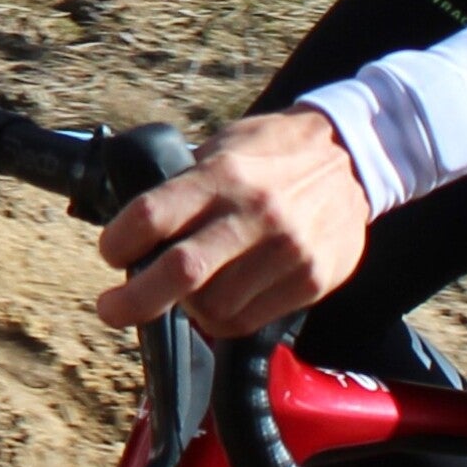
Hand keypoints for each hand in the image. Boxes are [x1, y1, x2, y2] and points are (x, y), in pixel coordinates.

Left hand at [96, 108, 369, 340]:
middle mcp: (257, 213)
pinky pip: (245, 320)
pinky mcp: (311, 280)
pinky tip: (222, 296)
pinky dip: (222, 317)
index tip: (111, 252)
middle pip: (179, 272)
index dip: (118, 242)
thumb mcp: (226, 147)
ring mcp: (287, 251)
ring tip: (189, 289)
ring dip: (186, 306)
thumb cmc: (275, 153)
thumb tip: (135, 232)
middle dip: (134, 301)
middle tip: (112, 308)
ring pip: (211, 308)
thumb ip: (185, 186)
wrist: (354, 157)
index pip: (152, 215)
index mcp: (226, 173)